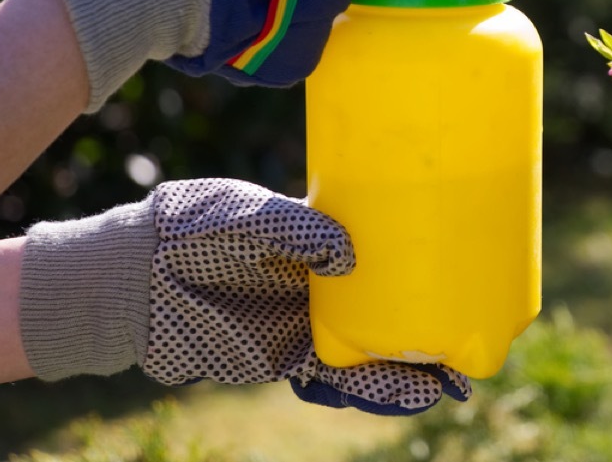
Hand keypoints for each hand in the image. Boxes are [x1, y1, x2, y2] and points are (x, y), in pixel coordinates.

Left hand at [19, 179, 469, 414]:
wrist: (134, 281)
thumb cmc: (189, 230)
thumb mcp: (244, 216)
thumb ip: (295, 229)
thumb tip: (351, 255)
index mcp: (318, 239)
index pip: (382, 250)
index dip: (421, 261)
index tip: (465, 267)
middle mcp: (320, 283)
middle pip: (388, 305)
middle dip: (430, 322)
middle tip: (477, 334)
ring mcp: (304, 322)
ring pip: (371, 349)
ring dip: (410, 368)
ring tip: (453, 380)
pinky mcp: (283, 358)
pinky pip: (336, 378)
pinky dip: (372, 389)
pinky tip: (407, 394)